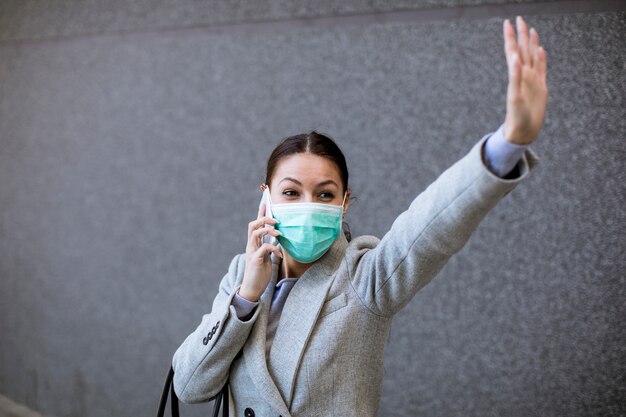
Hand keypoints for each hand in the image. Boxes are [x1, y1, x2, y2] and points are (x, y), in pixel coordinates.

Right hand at [239, 201, 281, 301]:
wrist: (252, 288)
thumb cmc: (260, 273)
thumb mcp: (266, 257)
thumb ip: (269, 247)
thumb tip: (277, 238)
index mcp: (254, 243)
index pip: (256, 224)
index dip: (260, 212)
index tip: (265, 201)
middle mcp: (251, 245)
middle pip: (253, 225)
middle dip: (264, 219)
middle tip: (275, 220)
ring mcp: (252, 252)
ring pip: (255, 233)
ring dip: (268, 230)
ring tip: (278, 234)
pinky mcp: (255, 260)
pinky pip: (264, 248)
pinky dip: (274, 249)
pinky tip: (280, 255)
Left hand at [503, 16, 547, 144]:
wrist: (523, 131)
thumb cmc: (516, 118)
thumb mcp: (515, 98)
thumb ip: (515, 78)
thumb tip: (514, 58)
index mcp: (516, 76)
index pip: (513, 52)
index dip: (510, 38)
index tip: (507, 23)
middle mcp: (523, 75)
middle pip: (523, 50)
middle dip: (521, 35)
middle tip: (519, 19)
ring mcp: (532, 80)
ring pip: (532, 56)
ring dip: (531, 43)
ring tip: (530, 29)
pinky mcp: (540, 87)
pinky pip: (541, 68)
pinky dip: (541, 58)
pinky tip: (540, 49)